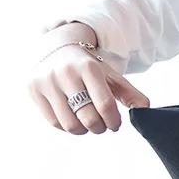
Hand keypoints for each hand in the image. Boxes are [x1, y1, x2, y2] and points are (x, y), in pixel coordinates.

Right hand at [28, 22, 150, 134]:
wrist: (57, 48)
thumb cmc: (89, 68)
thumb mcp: (111, 76)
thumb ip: (130, 93)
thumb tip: (145, 109)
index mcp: (88, 68)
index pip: (105, 105)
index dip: (114, 122)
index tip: (115, 124)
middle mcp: (65, 72)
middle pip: (88, 118)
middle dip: (100, 127)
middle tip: (101, 125)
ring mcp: (47, 80)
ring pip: (70, 124)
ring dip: (83, 130)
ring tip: (87, 122)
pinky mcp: (33, 88)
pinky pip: (54, 122)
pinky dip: (67, 126)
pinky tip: (72, 117)